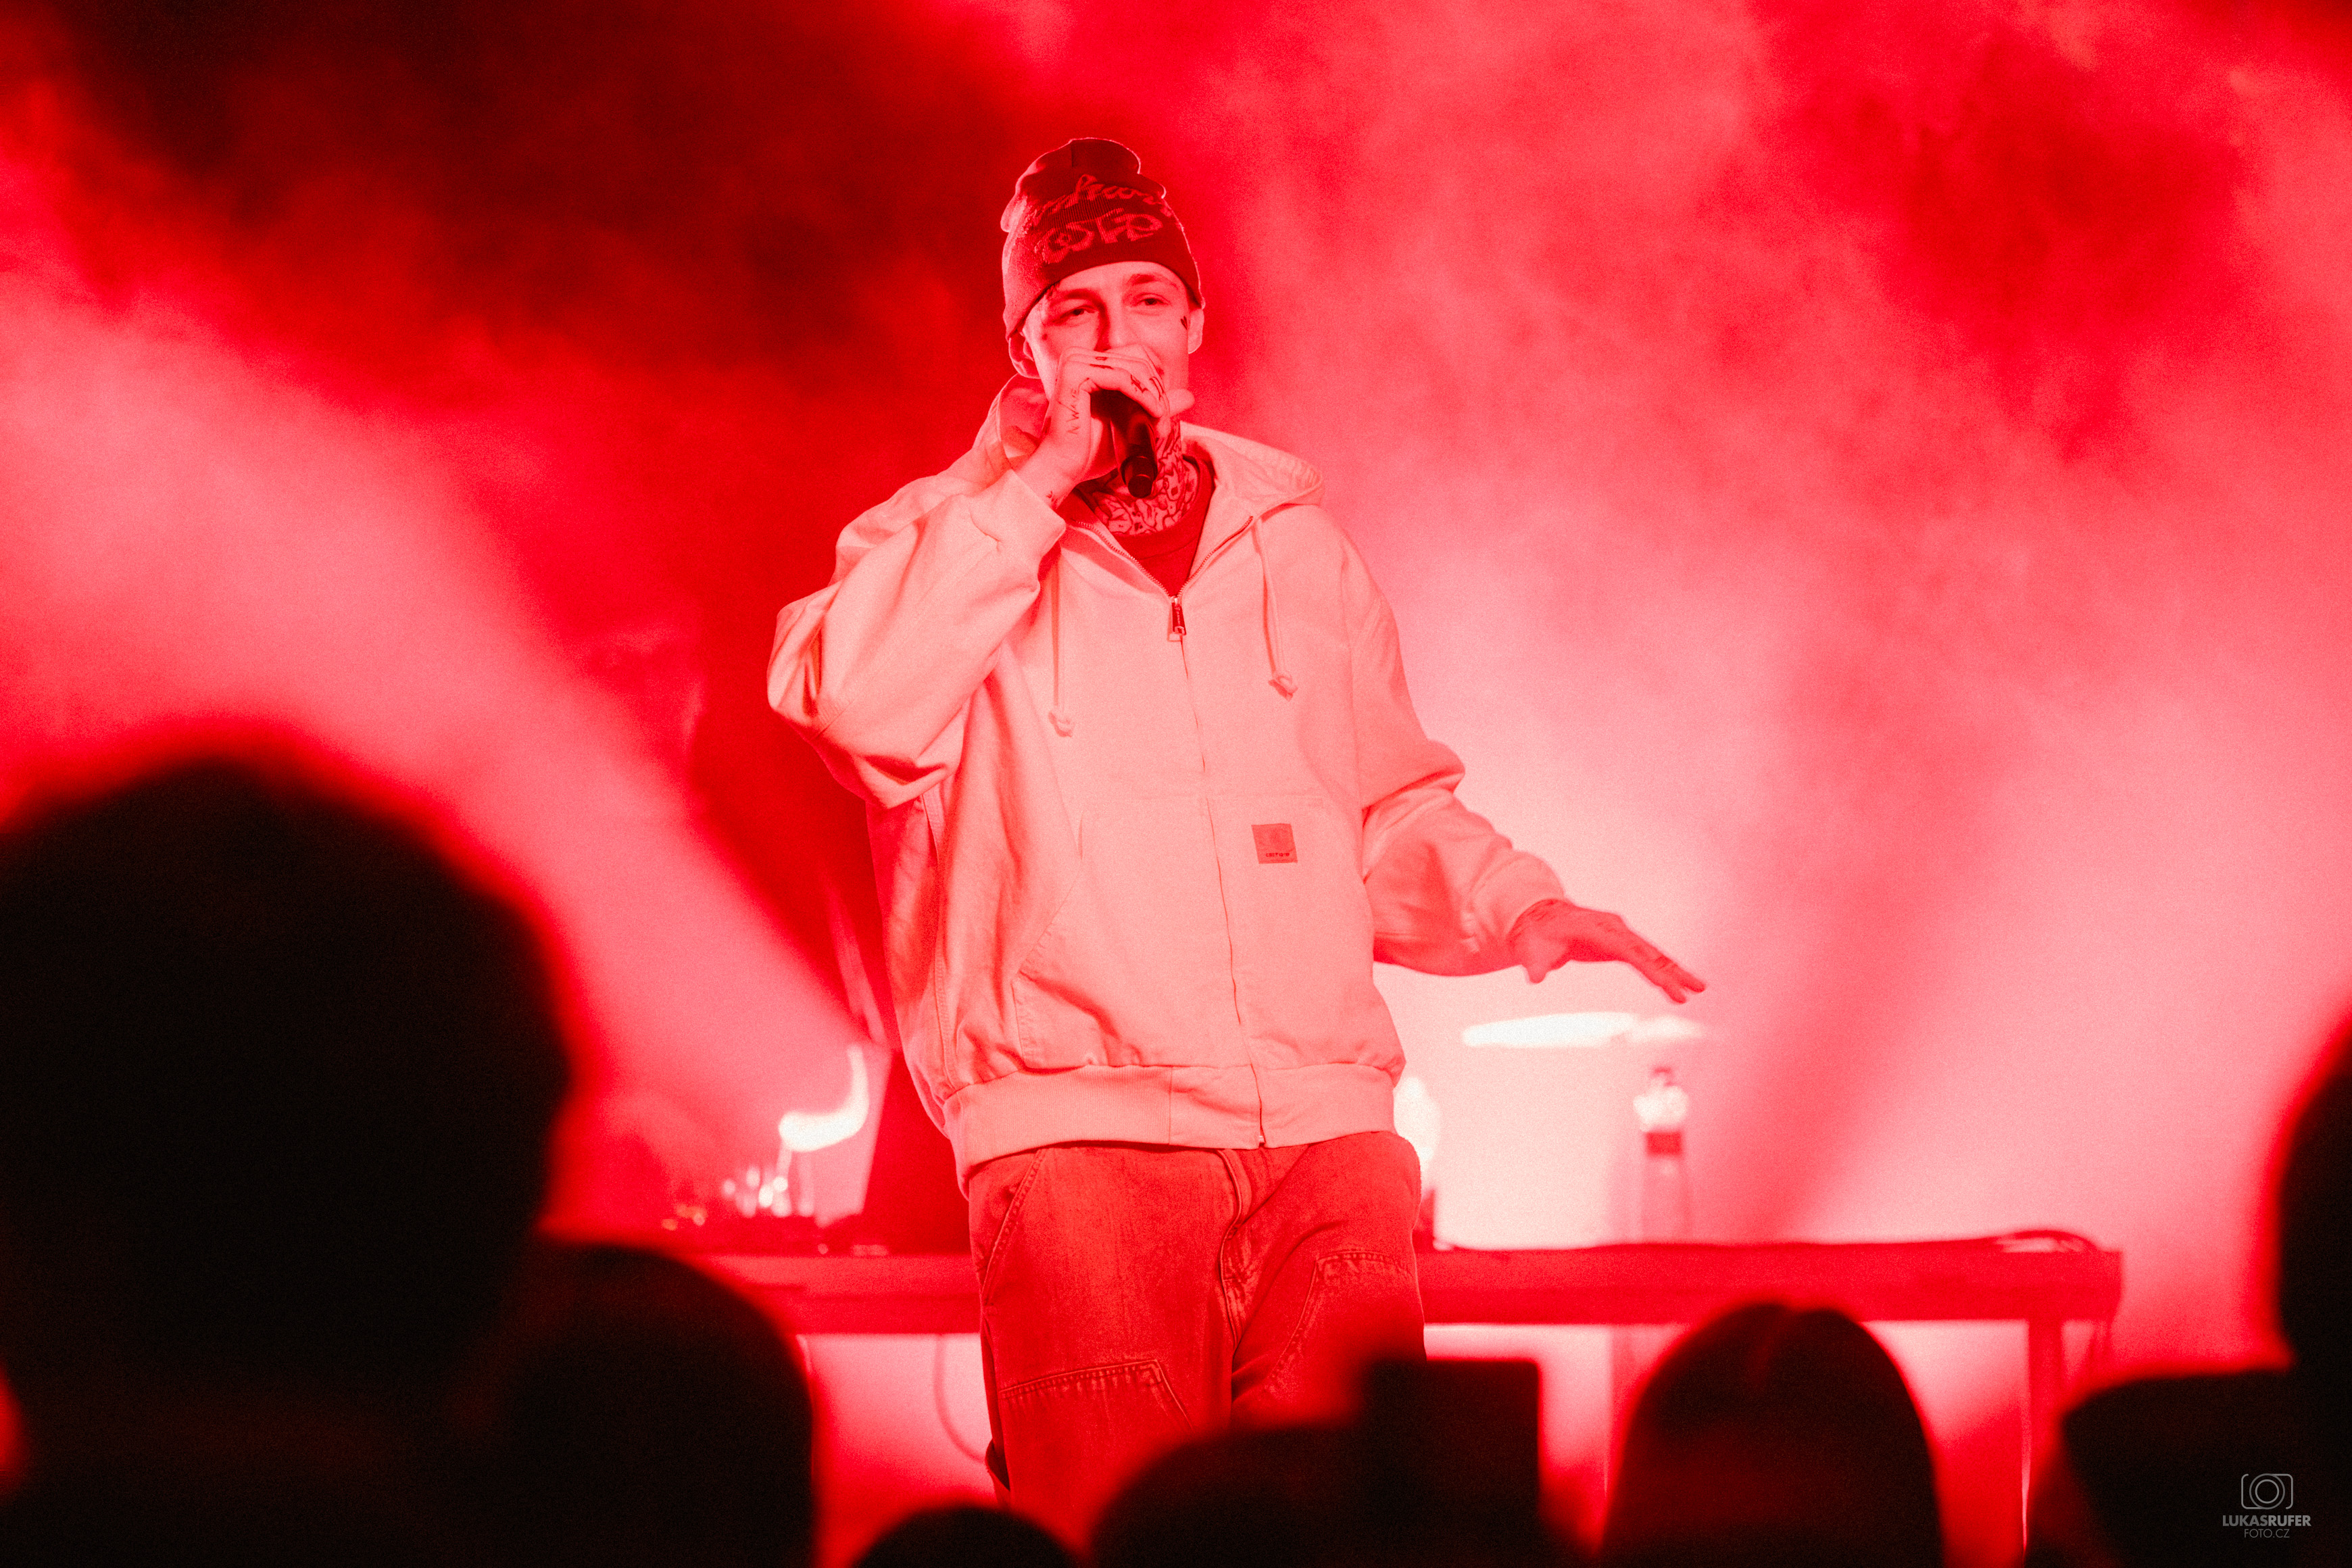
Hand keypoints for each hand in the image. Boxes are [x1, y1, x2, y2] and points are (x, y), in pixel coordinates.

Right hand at [1011, 348, 1194, 507]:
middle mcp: (1078, 356)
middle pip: (1137, 357)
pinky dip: (1144, 395)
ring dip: (1154, 396)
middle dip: (1158, 388)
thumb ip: (1155, 405)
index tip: (1162, 414)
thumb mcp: (1131, 424)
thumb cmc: (1091, 451)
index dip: (1155, 381)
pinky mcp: (1075, 373)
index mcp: (1088, 363)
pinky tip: (1154, 413)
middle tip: (1163, 423)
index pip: (1136, 356)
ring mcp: (1074, 361)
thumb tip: (1189, 396)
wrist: (1063, 469)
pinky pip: (1122, 377)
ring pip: (1134, 367)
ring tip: (1159, 424)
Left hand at [1508, 900, 1705, 1003]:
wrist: (1536, 918)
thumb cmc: (1534, 934)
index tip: (1666, 985)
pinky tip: (1677, 983)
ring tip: (1699, 988)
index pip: (1628, 951)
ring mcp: (1618, 934)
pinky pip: (1645, 957)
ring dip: (1674, 971)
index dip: (1648, 967)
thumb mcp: (1529, 949)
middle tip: (1695, 990)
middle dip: (1671, 972)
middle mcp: (1612, 928)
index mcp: (1595, 929)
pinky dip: (1662, 969)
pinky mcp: (1619, 942)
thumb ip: (1533, 963)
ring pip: (1651, 953)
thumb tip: (1534, 977)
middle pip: (1647, 952)